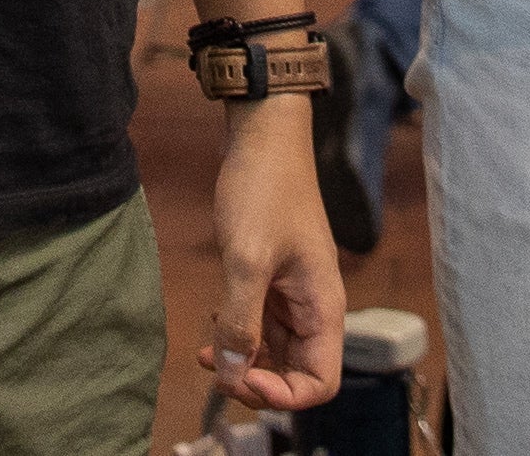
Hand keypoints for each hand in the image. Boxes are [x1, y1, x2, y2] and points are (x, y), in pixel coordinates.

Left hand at [201, 98, 345, 414]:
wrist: (263, 135)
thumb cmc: (265, 189)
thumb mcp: (247, 259)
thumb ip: (241, 321)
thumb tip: (231, 375)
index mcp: (323, 308)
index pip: (319, 383)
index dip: (282, 395)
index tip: (240, 377)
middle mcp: (313, 307)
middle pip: (296, 374)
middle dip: (257, 382)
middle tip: (217, 369)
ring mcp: (293, 294)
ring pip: (275, 352)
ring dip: (242, 360)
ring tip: (206, 353)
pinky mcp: (273, 279)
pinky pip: (261, 325)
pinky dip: (237, 334)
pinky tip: (212, 326)